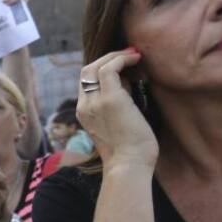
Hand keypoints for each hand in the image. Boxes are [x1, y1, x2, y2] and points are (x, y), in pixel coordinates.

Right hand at [77, 48, 157, 170]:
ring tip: (135, 55)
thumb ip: (117, 105)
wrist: (129, 166)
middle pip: (87, 71)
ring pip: (96, 66)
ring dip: (116, 56)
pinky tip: (136, 59)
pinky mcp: (110, 99)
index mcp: (85, 113)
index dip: (104, 69)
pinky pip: (110, 69)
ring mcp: (95, 102)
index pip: (87, 82)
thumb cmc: (131, 151)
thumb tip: (127, 83)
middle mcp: (85, 106)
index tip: (124, 68)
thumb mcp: (117, 124)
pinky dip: (122, 59)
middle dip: (108, 58)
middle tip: (130, 55)